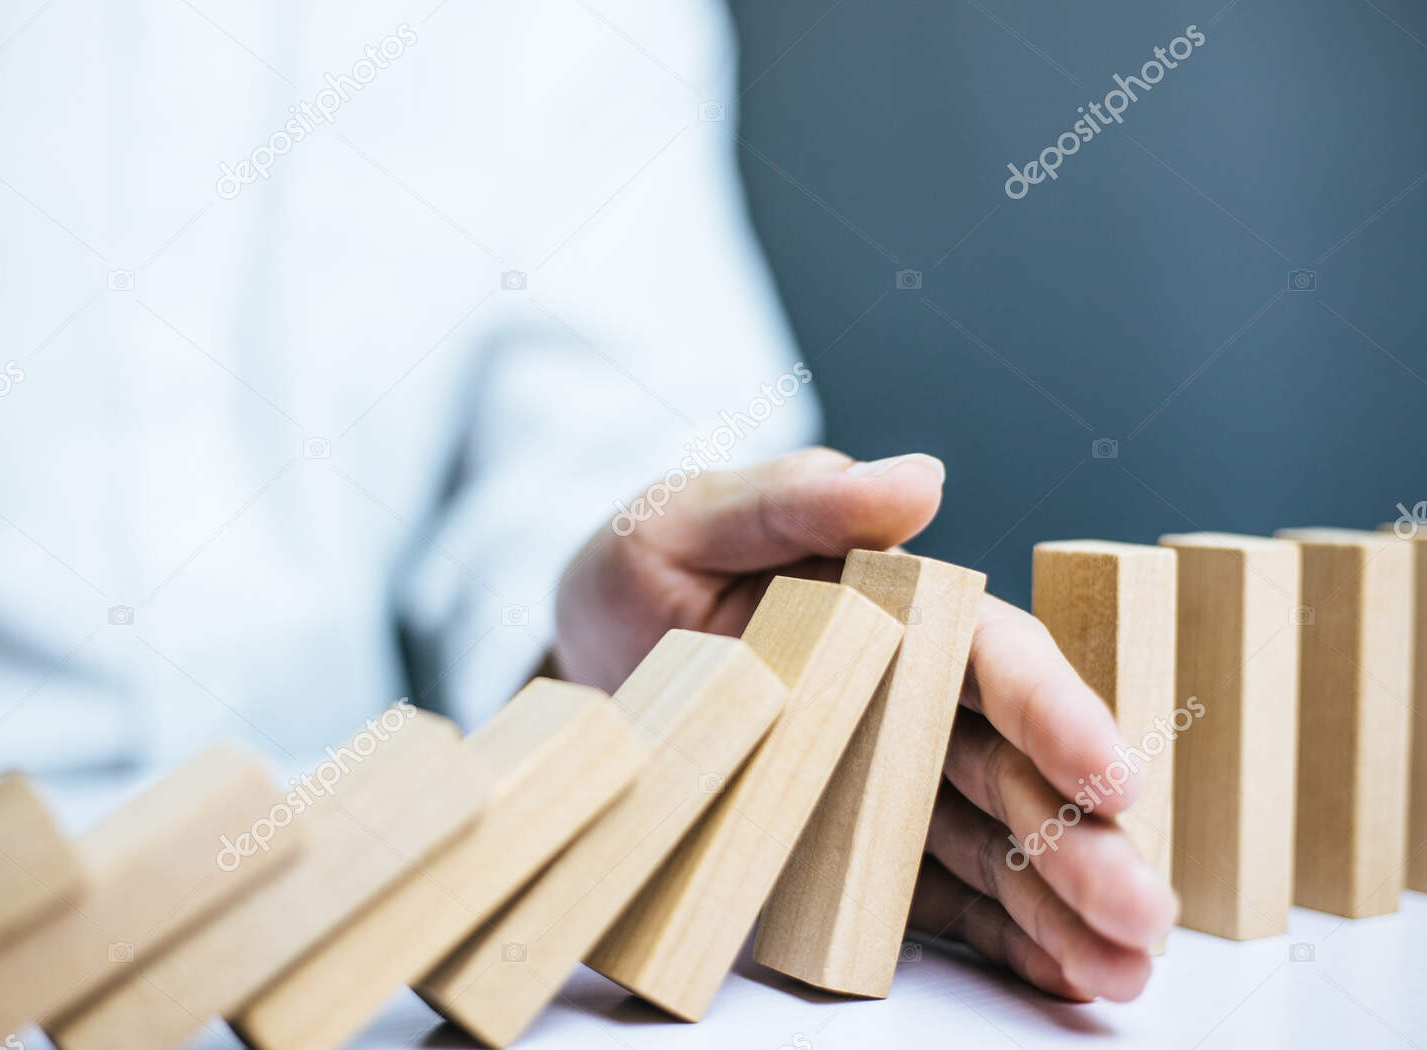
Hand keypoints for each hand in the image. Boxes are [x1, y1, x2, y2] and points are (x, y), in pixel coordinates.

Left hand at [553, 446, 1175, 1000]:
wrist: (583, 664)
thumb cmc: (640, 573)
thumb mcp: (690, 519)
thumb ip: (795, 498)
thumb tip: (919, 477)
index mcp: (892, 607)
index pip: (994, 659)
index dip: (1059, 715)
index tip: (1113, 777)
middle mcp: (908, 695)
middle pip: (1015, 767)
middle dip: (1084, 840)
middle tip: (1143, 913)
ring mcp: (885, 776)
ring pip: (992, 841)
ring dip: (1060, 908)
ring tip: (1121, 973)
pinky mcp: (851, 842)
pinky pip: (934, 894)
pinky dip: (996, 937)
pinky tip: (1057, 977)